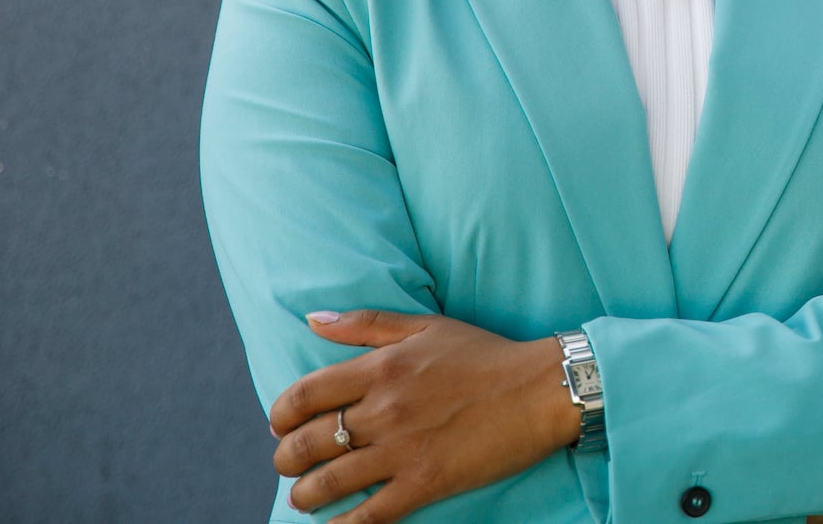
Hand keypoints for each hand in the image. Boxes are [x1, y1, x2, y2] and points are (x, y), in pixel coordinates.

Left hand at [268, 310, 579, 523]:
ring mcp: (403, 449)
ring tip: (305, 497)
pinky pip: (369, 514)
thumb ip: (366, 322)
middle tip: (290, 464)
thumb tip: (312, 319)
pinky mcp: (425, 483)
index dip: (280, 415)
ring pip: (329, 482)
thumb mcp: (427, 325)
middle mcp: (384, 409)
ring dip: (306, 495)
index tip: (281, 425)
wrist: (542, 390)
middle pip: (307, 442)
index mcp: (382, 367)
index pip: (304, 395)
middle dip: (286, 459)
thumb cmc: (486, 354)